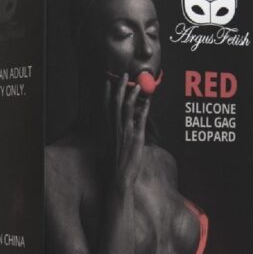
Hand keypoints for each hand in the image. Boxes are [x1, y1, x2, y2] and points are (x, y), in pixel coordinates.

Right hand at [104, 73, 149, 188]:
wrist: (119, 178)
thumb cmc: (114, 163)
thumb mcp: (108, 145)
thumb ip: (111, 132)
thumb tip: (115, 122)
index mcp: (106, 129)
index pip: (104, 106)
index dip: (106, 92)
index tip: (107, 81)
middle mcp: (114, 128)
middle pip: (116, 102)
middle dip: (120, 87)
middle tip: (124, 75)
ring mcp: (125, 132)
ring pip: (128, 108)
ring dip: (133, 94)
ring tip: (137, 85)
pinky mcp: (136, 137)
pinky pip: (140, 119)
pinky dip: (144, 109)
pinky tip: (148, 101)